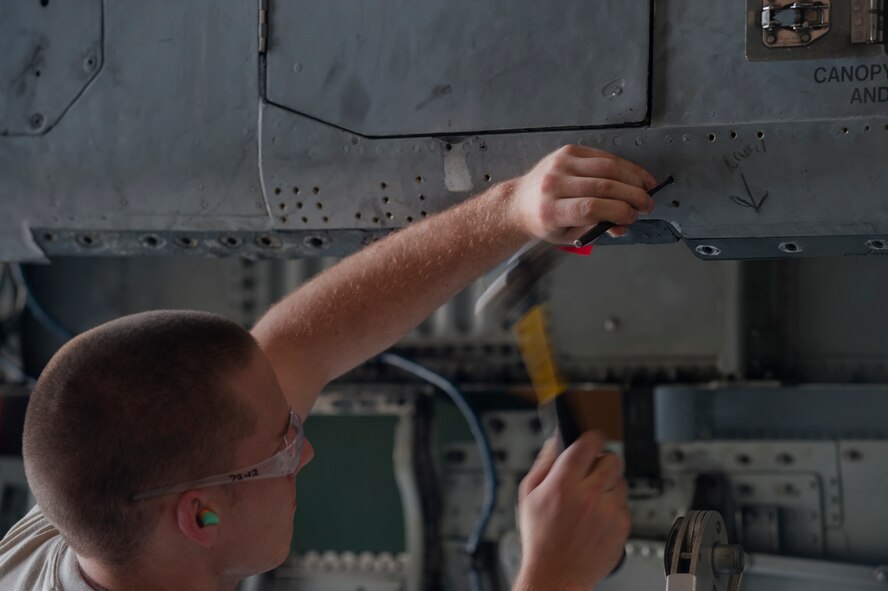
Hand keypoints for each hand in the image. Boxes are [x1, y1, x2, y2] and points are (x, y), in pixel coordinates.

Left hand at [507, 145, 656, 243]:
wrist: (520, 202)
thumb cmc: (544, 221)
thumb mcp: (567, 235)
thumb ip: (595, 230)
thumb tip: (623, 225)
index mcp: (551, 210)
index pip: (591, 208)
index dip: (619, 212)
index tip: (633, 217)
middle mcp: (553, 184)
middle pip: (603, 186)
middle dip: (632, 196)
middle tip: (647, 205)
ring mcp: (560, 164)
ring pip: (607, 167)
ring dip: (633, 178)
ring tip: (647, 189)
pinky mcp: (567, 151)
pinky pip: (602, 156)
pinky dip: (623, 166)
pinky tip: (635, 175)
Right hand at [514, 431, 629, 589]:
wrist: (556, 574)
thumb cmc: (541, 538)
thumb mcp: (528, 495)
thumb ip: (543, 463)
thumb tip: (555, 442)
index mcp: (564, 484)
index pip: (589, 444)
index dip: (592, 439)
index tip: (593, 441)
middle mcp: (589, 495)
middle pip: (612, 459)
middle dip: (602, 461)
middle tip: (592, 472)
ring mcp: (609, 511)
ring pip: (621, 481)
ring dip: (609, 485)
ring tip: (593, 500)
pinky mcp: (622, 527)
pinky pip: (625, 505)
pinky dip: (614, 507)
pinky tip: (598, 517)